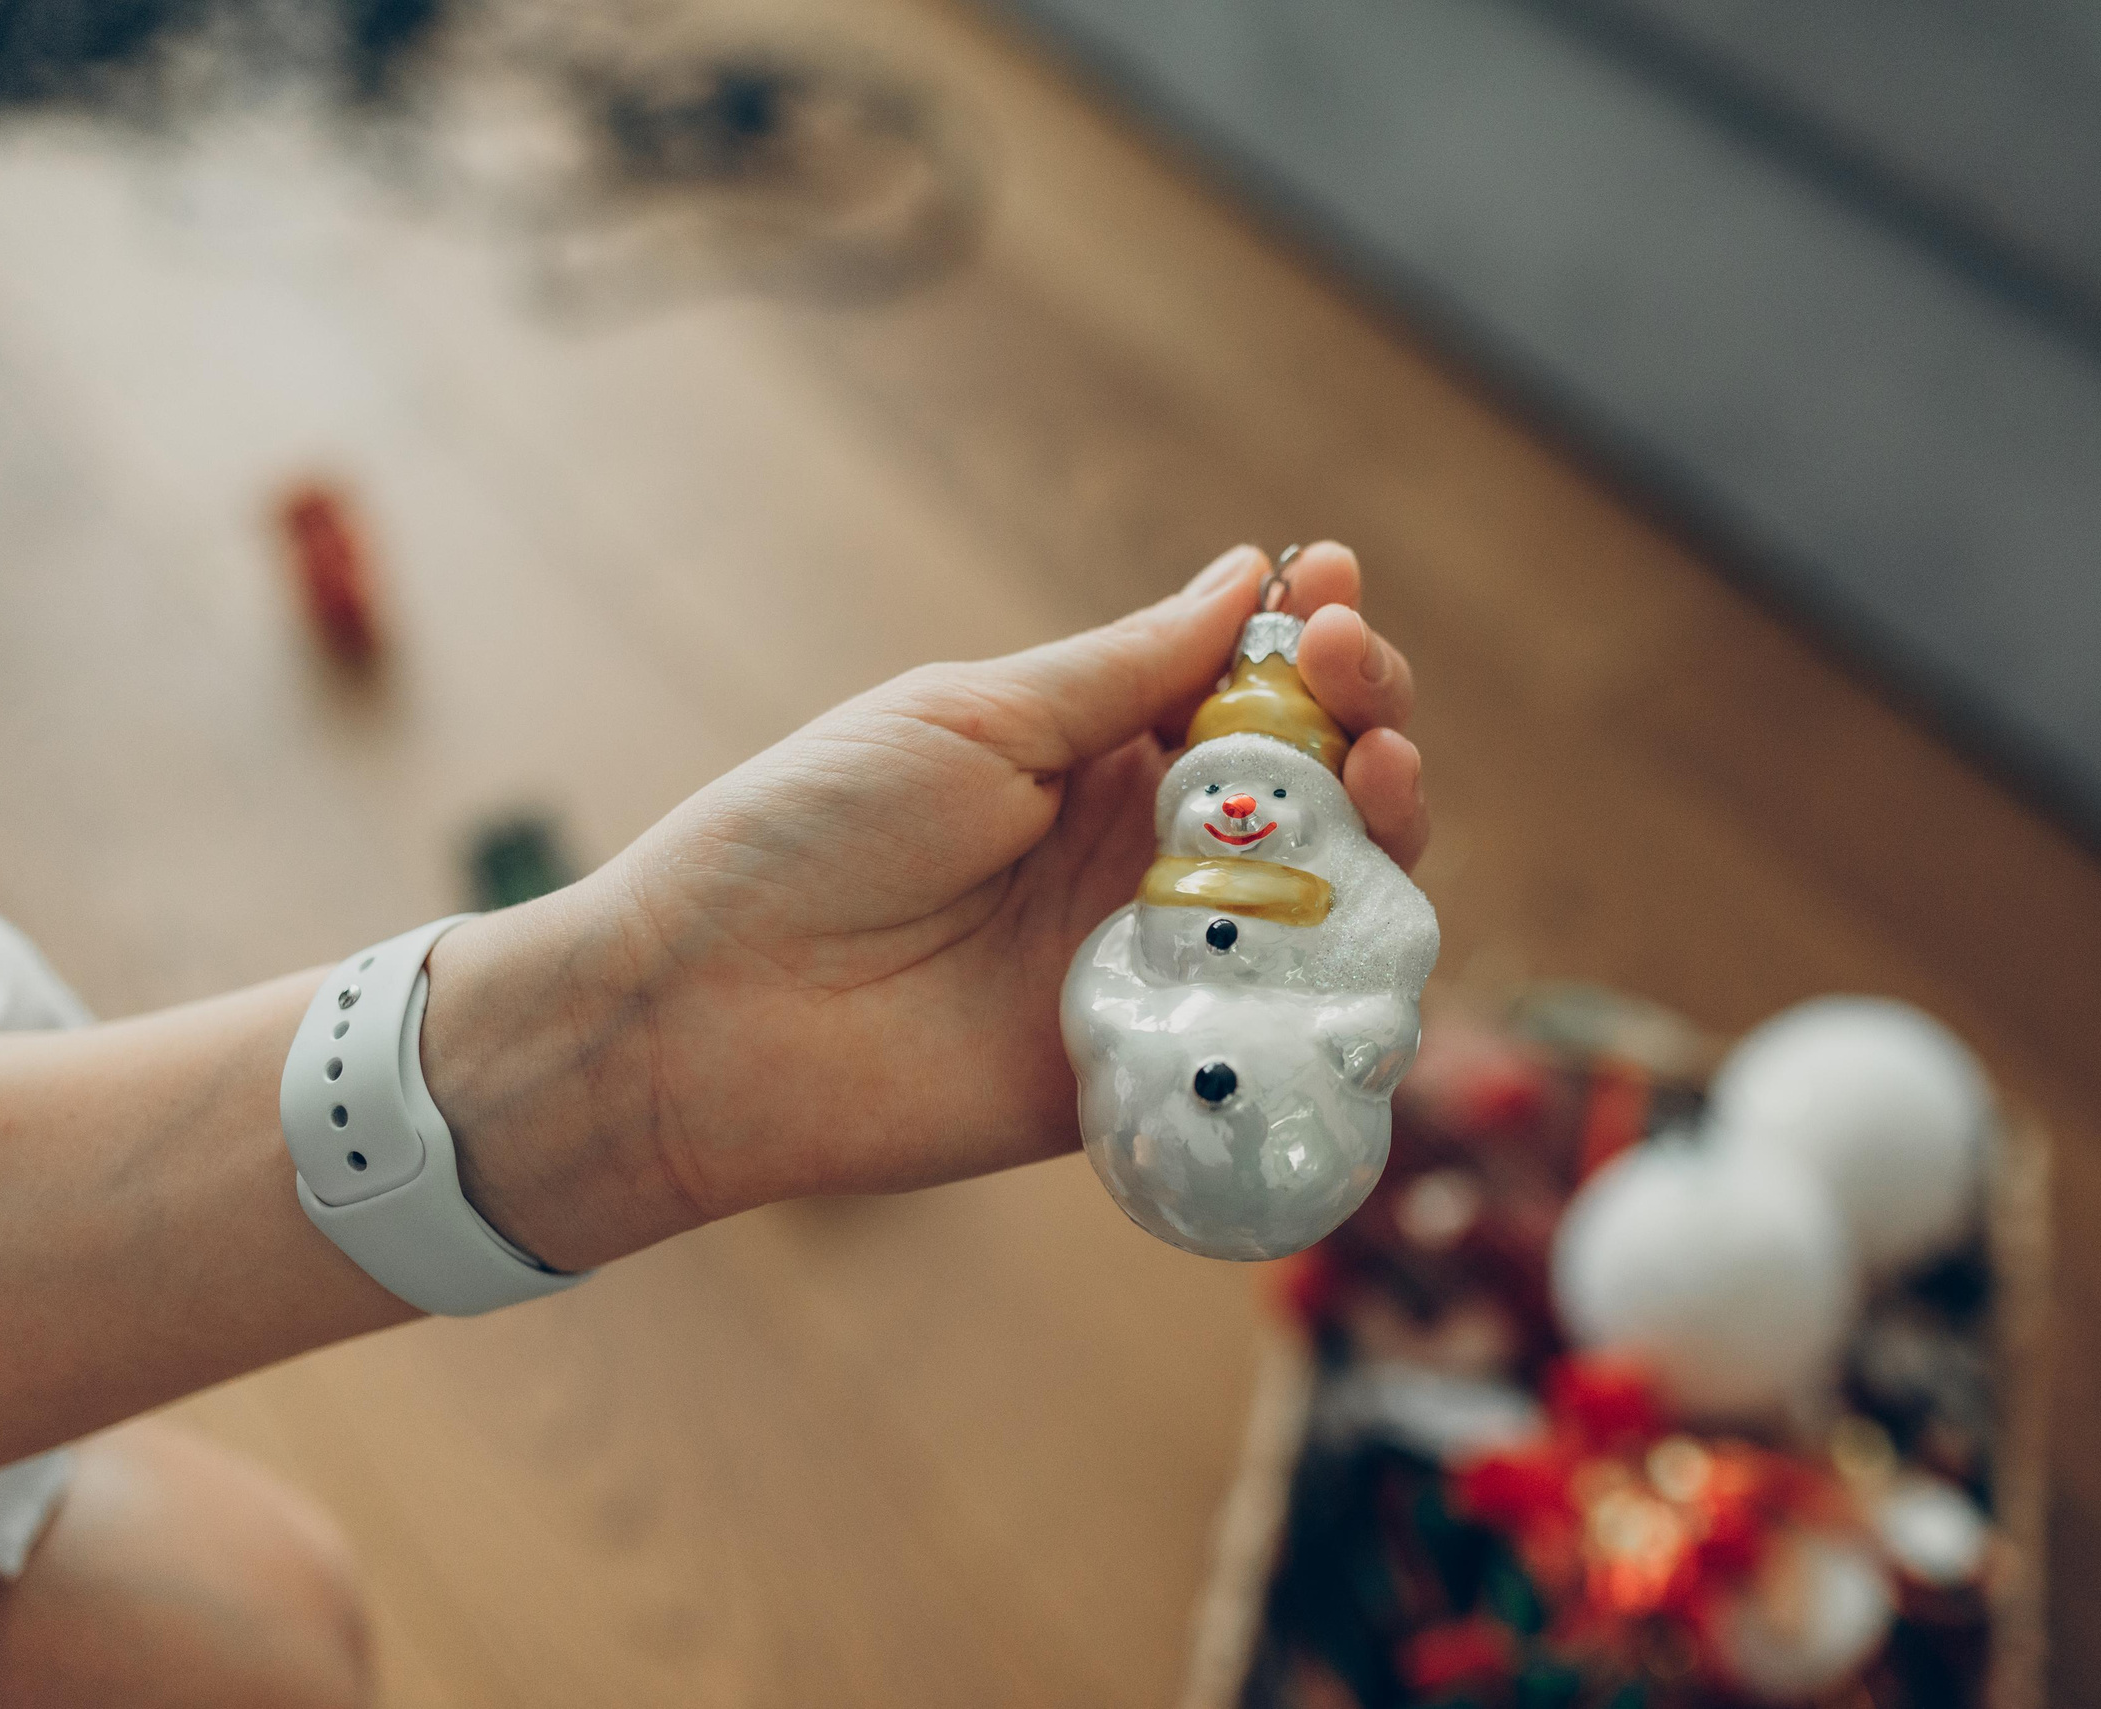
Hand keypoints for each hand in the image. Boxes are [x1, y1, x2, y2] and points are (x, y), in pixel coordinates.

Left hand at [424, 544, 1425, 1268]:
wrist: (716, 1012)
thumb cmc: (813, 835)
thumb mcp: (969, 719)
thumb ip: (1119, 671)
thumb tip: (1245, 579)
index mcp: (1097, 752)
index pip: (1241, 686)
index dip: (1304, 634)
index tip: (1328, 580)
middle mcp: (1145, 849)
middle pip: (1311, 783)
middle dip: (1363, 712)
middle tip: (1350, 675)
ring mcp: (1160, 954)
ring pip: (1326, 893)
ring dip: (1384, 823)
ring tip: (1382, 770)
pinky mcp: (1158, 1056)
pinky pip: (1285, 1019)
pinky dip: (1351, 968)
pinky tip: (1373, 903)